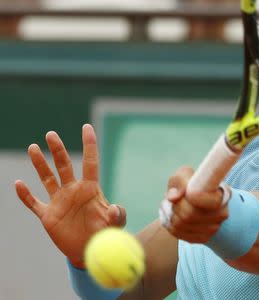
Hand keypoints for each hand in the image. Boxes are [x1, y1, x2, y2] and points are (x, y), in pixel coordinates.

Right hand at [15, 124, 125, 267]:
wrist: (91, 251)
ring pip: (47, 178)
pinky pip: (34, 203)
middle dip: (58, 150)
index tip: (86, 127)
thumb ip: (118, 216)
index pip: (90, 162)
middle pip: (64, 165)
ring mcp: (59, 202)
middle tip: (51, 134)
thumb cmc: (105, 234)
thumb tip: (114, 209)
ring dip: (40, 164)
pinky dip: (25, 195)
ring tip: (33, 147)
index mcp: (90, 189)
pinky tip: (18, 184)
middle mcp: (73, 191)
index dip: (89, 145)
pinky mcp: (48, 216)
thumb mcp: (115, 226)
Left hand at [159, 167, 227, 242]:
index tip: (185, 192)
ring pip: (180, 225)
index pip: (203, 200)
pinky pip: (178, 234)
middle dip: (175, 205)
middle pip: (188, 214)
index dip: (190, 196)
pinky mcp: (203, 238)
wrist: (194, 200)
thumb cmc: (191, 184)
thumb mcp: (184, 174)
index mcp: (222, 194)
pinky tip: (172, 215)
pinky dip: (169, 224)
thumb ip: (178, 181)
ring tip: (171, 205)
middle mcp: (222, 214)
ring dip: (169, 214)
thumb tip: (173, 197)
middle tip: (171, 198)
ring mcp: (213, 229)